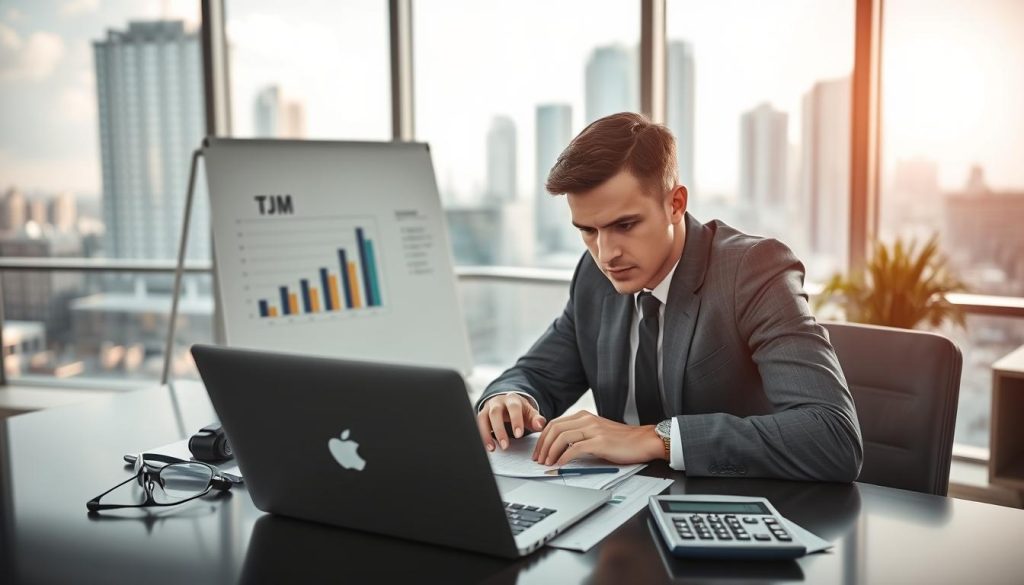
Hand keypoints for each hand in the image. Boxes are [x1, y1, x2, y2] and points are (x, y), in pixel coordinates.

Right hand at [476, 393, 545, 451]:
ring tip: (492, 448)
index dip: (516, 420)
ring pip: (483, 418)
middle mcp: (498, 402)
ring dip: (486, 434)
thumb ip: (536, 419)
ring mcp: (487, 408)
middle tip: (505, 446)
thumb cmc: (520, 410)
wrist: (507, 402)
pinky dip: (481, 435)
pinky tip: (486, 446)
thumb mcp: (530, 413)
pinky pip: (477, 424)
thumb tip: (540, 425)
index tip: (519, 435)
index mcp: (512, 399)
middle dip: (499, 430)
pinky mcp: (481, 415)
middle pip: (495, 413)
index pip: (514, 408)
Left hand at [532, 410, 664, 465]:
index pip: (554, 423)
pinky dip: (564, 458)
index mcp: (584, 416)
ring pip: (562, 437)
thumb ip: (580, 435)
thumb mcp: (596, 432)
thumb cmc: (621, 440)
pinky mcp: (600, 442)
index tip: (538, 451)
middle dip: (542, 445)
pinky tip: (560, 465)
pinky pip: (575, 449)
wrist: (644, 441)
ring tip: (547, 463)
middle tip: (538, 459)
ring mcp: (593, 430)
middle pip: (554, 429)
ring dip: (551, 452)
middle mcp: (587, 420)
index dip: (542, 438)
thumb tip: (560, 448)